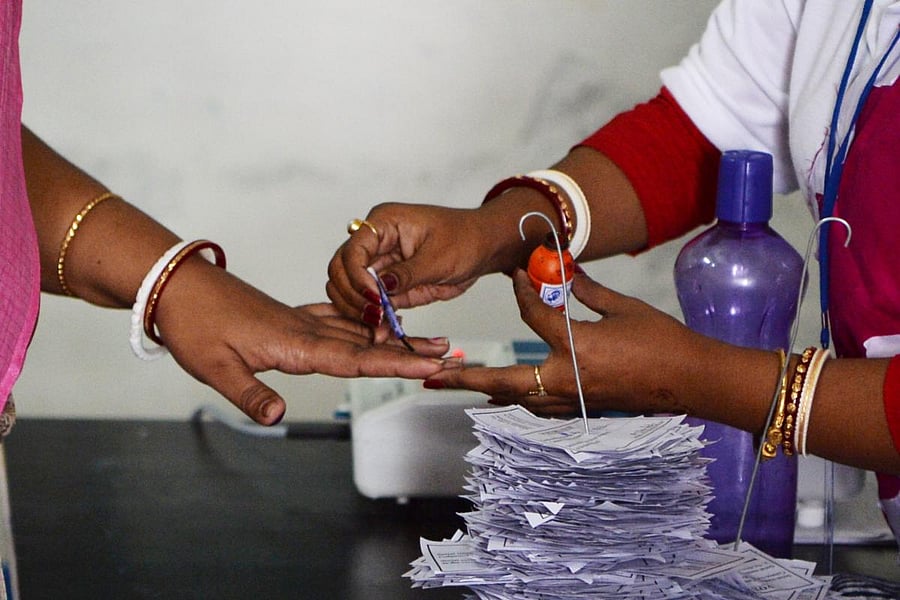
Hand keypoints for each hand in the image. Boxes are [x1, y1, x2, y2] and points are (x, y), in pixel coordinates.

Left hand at [155, 261, 453, 424]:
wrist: (177, 284)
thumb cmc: (193, 326)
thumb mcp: (214, 367)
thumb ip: (249, 393)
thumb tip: (278, 416)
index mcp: (294, 343)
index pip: (355, 357)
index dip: (395, 363)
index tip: (429, 364)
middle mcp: (305, 329)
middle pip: (367, 342)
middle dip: (408, 350)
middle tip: (447, 352)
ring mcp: (298, 320)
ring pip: (355, 331)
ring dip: (390, 338)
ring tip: (423, 341)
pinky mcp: (288, 317)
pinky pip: (335, 321)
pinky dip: (359, 325)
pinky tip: (369, 326)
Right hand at [326, 203, 498, 328]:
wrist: (482, 248)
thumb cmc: (465, 239)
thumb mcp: (439, 258)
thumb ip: (408, 274)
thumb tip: (381, 286)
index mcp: (383, 223)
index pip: (353, 250)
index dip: (357, 277)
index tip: (374, 299)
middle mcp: (375, 242)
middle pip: (340, 269)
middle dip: (351, 295)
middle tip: (374, 316)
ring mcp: (379, 263)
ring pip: (348, 288)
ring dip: (358, 308)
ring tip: (379, 325)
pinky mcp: (387, 284)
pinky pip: (369, 301)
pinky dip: (372, 316)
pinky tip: (385, 327)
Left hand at [424, 269, 715, 416]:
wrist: (690, 379)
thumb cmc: (662, 340)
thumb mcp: (623, 308)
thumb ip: (586, 291)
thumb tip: (565, 270)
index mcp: (575, 346)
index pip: (534, 315)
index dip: (524, 290)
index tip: (517, 273)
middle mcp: (565, 378)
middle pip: (503, 380)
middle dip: (465, 377)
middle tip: (432, 374)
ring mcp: (571, 398)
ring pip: (516, 398)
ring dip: (485, 390)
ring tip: (456, 384)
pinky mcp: (580, 407)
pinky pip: (537, 407)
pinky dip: (516, 400)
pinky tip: (504, 396)